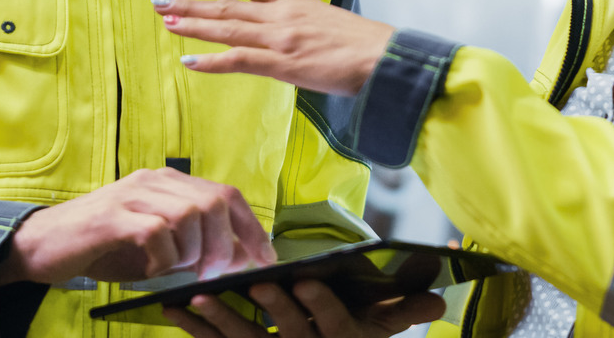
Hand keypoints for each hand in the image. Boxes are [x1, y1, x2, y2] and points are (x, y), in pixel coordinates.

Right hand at [0, 168, 273, 285]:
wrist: (38, 245)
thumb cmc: (100, 248)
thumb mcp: (154, 242)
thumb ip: (192, 242)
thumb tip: (238, 258)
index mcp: (167, 183)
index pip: (226, 194)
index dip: (251, 227)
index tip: (264, 258)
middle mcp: (152, 181)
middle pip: (214, 202)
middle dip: (226, 244)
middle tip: (215, 273)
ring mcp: (132, 195)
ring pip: (190, 215)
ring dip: (193, 251)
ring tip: (178, 269)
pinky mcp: (112, 217)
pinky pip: (156, 232)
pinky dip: (163, 258)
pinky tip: (152, 269)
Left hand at [157, 0, 394, 95]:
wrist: (385, 57)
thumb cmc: (365, 45)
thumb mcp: (328, 24)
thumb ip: (304, 26)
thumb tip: (292, 35)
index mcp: (294, 2)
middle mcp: (282, 15)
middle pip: (227, 5)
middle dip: (191, 1)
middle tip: (158, 0)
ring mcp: (280, 38)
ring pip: (227, 28)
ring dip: (193, 25)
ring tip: (166, 20)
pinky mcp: (283, 63)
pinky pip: (239, 60)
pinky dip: (211, 61)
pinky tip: (188, 62)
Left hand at [162, 280, 444, 337]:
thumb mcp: (381, 331)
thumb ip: (406, 311)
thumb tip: (441, 294)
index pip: (337, 330)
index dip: (320, 307)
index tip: (306, 281)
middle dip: (272, 312)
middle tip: (255, 284)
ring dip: (220, 323)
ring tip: (197, 299)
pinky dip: (195, 332)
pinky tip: (173, 311)